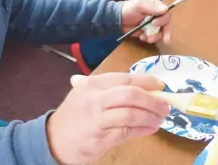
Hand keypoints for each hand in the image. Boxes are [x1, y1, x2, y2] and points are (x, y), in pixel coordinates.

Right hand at [46, 73, 169, 163]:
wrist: (52, 140)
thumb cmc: (74, 118)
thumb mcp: (86, 96)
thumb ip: (110, 91)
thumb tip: (143, 89)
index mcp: (93, 83)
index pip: (125, 78)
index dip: (147, 81)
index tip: (161, 86)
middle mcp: (94, 97)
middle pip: (130, 93)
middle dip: (152, 100)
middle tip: (165, 106)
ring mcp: (96, 116)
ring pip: (131, 112)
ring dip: (151, 116)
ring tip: (160, 119)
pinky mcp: (99, 135)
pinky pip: (127, 130)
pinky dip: (143, 129)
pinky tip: (150, 129)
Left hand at [121, 0, 171, 43]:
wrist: (118, 20)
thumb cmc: (128, 9)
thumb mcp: (138, 6)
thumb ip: (151, 7)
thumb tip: (165, 9)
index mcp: (157, 7)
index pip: (166, 14)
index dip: (163, 20)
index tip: (154, 24)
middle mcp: (158, 16)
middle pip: (167, 24)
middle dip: (166, 33)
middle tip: (166, 40)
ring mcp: (154, 25)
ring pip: (162, 33)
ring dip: (156, 37)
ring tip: (146, 38)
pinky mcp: (149, 33)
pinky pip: (154, 38)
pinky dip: (149, 39)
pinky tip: (141, 37)